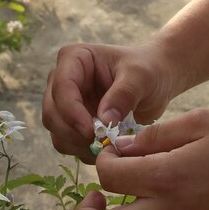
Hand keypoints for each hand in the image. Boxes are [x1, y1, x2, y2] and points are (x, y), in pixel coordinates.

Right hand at [42, 42, 178, 159]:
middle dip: (75, 132)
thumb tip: (104, 120)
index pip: (62, 87)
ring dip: (79, 145)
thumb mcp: (141, 77)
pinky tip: (107, 147)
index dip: (71, 112)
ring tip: (109, 143)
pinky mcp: (71, 123)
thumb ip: (124, 94)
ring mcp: (65, 103)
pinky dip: (84, 151)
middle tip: (104, 142)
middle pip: (52, 113)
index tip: (92, 131)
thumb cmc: (148, 70)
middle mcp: (62, 80)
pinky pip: (67, 144)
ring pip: (56, 132)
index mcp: (74, 59)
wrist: (156, 81)